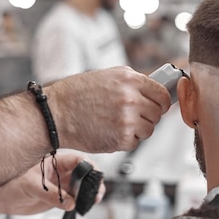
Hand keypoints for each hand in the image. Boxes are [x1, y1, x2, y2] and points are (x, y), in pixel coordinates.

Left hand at [0, 149, 105, 215]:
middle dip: (94, 181)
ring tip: (93, 200)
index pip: (77, 159)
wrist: (3, 199)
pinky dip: (82, 202)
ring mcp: (62, 183)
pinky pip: (76, 198)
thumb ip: (50, 194)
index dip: (88, 166)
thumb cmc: (11, 184)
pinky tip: (84, 206)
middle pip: (85, 172)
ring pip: (83, 186)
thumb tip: (69, 203)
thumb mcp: (31, 187)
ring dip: (90, 193)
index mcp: (55, 160)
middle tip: (97, 192)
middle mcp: (61, 171)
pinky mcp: (61, 196)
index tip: (94, 176)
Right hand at [50, 66, 171, 152]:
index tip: (158, 106)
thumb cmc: (77, 94)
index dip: (162, 102)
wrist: (56, 114)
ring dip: (138, 130)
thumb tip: (155, 92)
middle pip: (158, 113)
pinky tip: (110, 132)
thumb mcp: (108, 76)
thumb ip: (132, 83)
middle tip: (133, 116)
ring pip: (149, 129)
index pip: (162, 93)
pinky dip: (126, 140)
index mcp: (130, 79)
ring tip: (117, 124)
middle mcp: (131, 98)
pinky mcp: (122, 139)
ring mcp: (128, 120)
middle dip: (148, 116)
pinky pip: (135, 142)